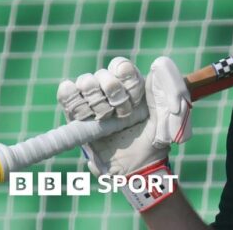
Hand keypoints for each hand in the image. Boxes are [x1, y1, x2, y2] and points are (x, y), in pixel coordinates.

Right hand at [56, 57, 191, 175]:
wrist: (137, 167)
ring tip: (104, 116)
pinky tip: (82, 107)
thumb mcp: (166, 115)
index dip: (126, 77)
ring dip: (95, 97)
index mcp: (132, 87)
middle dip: (112, 90)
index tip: (134, 96)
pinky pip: (67, 96)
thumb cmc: (155, 140)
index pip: (121, 66)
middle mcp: (111, 91)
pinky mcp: (77, 117)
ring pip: (85, 82)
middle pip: (102, 73)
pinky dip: (72, 97)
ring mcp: (93, 103)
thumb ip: (164, 91)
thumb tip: (158, 65)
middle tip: (122, 112)